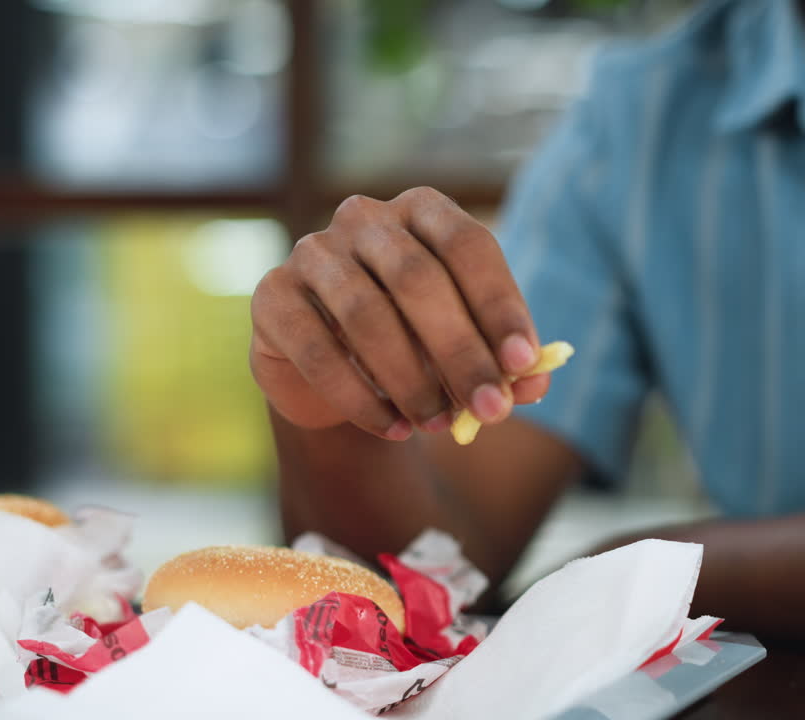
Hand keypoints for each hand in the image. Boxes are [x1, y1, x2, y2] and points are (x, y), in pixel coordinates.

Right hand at [250, 187, 550, 439]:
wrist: (332, 372)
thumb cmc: (415, 344)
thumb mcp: (464, 348)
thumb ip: (501, 360)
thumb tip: (533, 382)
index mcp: (422, 210)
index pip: (467, 244)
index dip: (498, 304)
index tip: (523, 363)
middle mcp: (364, 218)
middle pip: (418, 279)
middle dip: (461, 352)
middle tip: (491, 410)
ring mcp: (312, 252)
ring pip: (366, 315)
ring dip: (410, 379)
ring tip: (440, 425)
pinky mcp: (271, 296)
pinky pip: (315, 349)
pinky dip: (358, 397)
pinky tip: (392, 428)